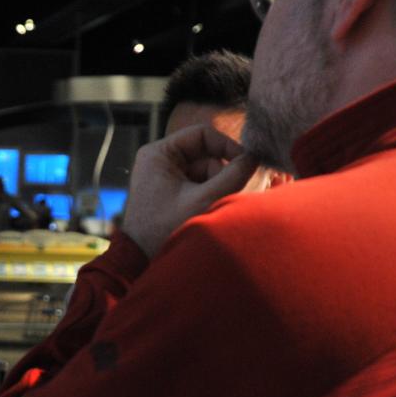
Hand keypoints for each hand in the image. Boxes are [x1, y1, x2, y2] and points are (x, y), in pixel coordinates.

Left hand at [123, 124, 259, 258]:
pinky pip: (202, 188)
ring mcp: (167, 178)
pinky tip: (210, 213)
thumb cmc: (164, 230)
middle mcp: (161, 161)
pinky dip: (211, 198)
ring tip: (214, 210)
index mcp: (159, 153)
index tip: (248, 162)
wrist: (140, 262)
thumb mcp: (203, 200)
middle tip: (229, 196)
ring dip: (218, 190)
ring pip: (208, 174)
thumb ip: (232, 176)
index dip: (227, 146)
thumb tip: (255, 158)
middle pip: (207, 156)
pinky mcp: (173, 195)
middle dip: (222, 176)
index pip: (202, 134)